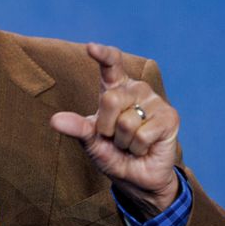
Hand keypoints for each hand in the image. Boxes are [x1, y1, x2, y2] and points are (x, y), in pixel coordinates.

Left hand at [50, 43, 179, 217]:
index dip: (103, 55)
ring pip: (127, 121)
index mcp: (115, 89)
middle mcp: (136, 90)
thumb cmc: (113, 154)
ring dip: (123, 142)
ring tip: (130, 144)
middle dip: (106, 128)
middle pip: (111, 100)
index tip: (91, 47)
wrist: (137, 178)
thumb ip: (76, 128)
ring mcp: (155, 102)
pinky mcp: (170, 117)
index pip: (111, 66)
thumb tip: (54, 120)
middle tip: (114, 138)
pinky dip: (137, 148)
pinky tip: (144, 148)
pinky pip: (142, 134)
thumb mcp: (90, 142)